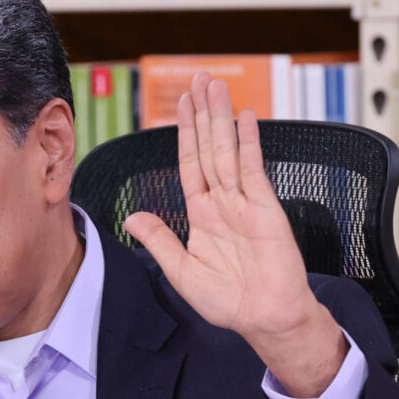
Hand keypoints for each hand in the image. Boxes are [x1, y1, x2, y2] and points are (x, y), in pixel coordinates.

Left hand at [124, 73, 347, 396]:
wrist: (264, 318)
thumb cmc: (227, 301)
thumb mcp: (181, 271)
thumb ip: (159, 241)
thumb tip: (133, 217)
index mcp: (202, 214)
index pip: (189, 165)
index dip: (185, 135)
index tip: (181, 106)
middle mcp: (223, 202)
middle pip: (208, 148)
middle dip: (203, 114)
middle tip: (199, 79)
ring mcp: (245, 202)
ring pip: (227, 151)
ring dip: (221, 118)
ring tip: (215, 87)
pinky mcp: (266, 209)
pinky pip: (253, 169)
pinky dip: (248, 143)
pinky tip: (244, 118)